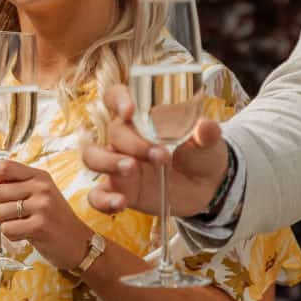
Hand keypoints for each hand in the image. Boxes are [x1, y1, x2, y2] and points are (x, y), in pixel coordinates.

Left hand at [0, 159, 90, 270]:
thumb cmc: (54, 221)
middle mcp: (42, 187)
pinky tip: (23, 235)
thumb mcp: (40, 195)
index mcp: (39, 176)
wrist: (80, 244)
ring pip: (0, 212)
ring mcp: (42, 206)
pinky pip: (8, 229)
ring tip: (16, 226)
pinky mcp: (40, 226)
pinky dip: (10, 235)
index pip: (3, 166)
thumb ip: (17, 187)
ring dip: (1, 223)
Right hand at [83, 84, 228, 216]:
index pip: (117, 97)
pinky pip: (97, 196)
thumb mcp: (208, 142)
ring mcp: (118, 164)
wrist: (207, 187)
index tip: (130, 111)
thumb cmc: (201, 154)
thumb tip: (206, 127)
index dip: (118, 100)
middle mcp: (124, 138)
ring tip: (132, 169)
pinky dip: (103, 200)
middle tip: (161, 156)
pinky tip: (120, 203)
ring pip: (92, 157)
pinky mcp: (119, 190)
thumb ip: (206, 133)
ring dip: (108, 162)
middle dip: (134, 143)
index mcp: (141, 117)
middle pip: (113, 132)